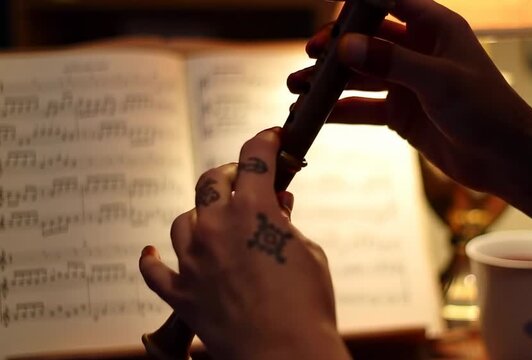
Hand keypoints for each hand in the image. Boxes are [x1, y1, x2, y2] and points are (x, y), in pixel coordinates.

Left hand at [139, 128, 349, 359]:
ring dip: (201, 215)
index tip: (271, 139)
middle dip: (230, 173)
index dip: (264, 141)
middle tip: (245, 179)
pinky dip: (155, 259)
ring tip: (215, 221)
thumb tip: (277, 206)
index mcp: (253, 212)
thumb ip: (287, 223)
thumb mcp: (309, 252)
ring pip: (183, 220)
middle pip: (210, 181)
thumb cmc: (308, 306)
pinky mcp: (183, 295)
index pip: (254, 158)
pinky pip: (155, 271)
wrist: (287, 355)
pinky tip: (153, 252)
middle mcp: (216, 229)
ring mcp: (195, 262)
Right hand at [289, 0, 531, 192]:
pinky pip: (365, 108)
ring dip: (331, 81)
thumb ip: (392, 61)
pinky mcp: (402, 114)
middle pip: (367, 41)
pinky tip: (317, 115)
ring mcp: (408, 84)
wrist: (506, 159)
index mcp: (434, 28)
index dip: (358, 7)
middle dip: (336, 48)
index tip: (329, 18)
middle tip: (310, 56)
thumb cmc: (487, 110)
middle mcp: (418, 51)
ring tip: (298, 87)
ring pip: (361, 76)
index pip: (389, 3)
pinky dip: (342, 111)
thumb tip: (345, 46)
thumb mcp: (439, 81)